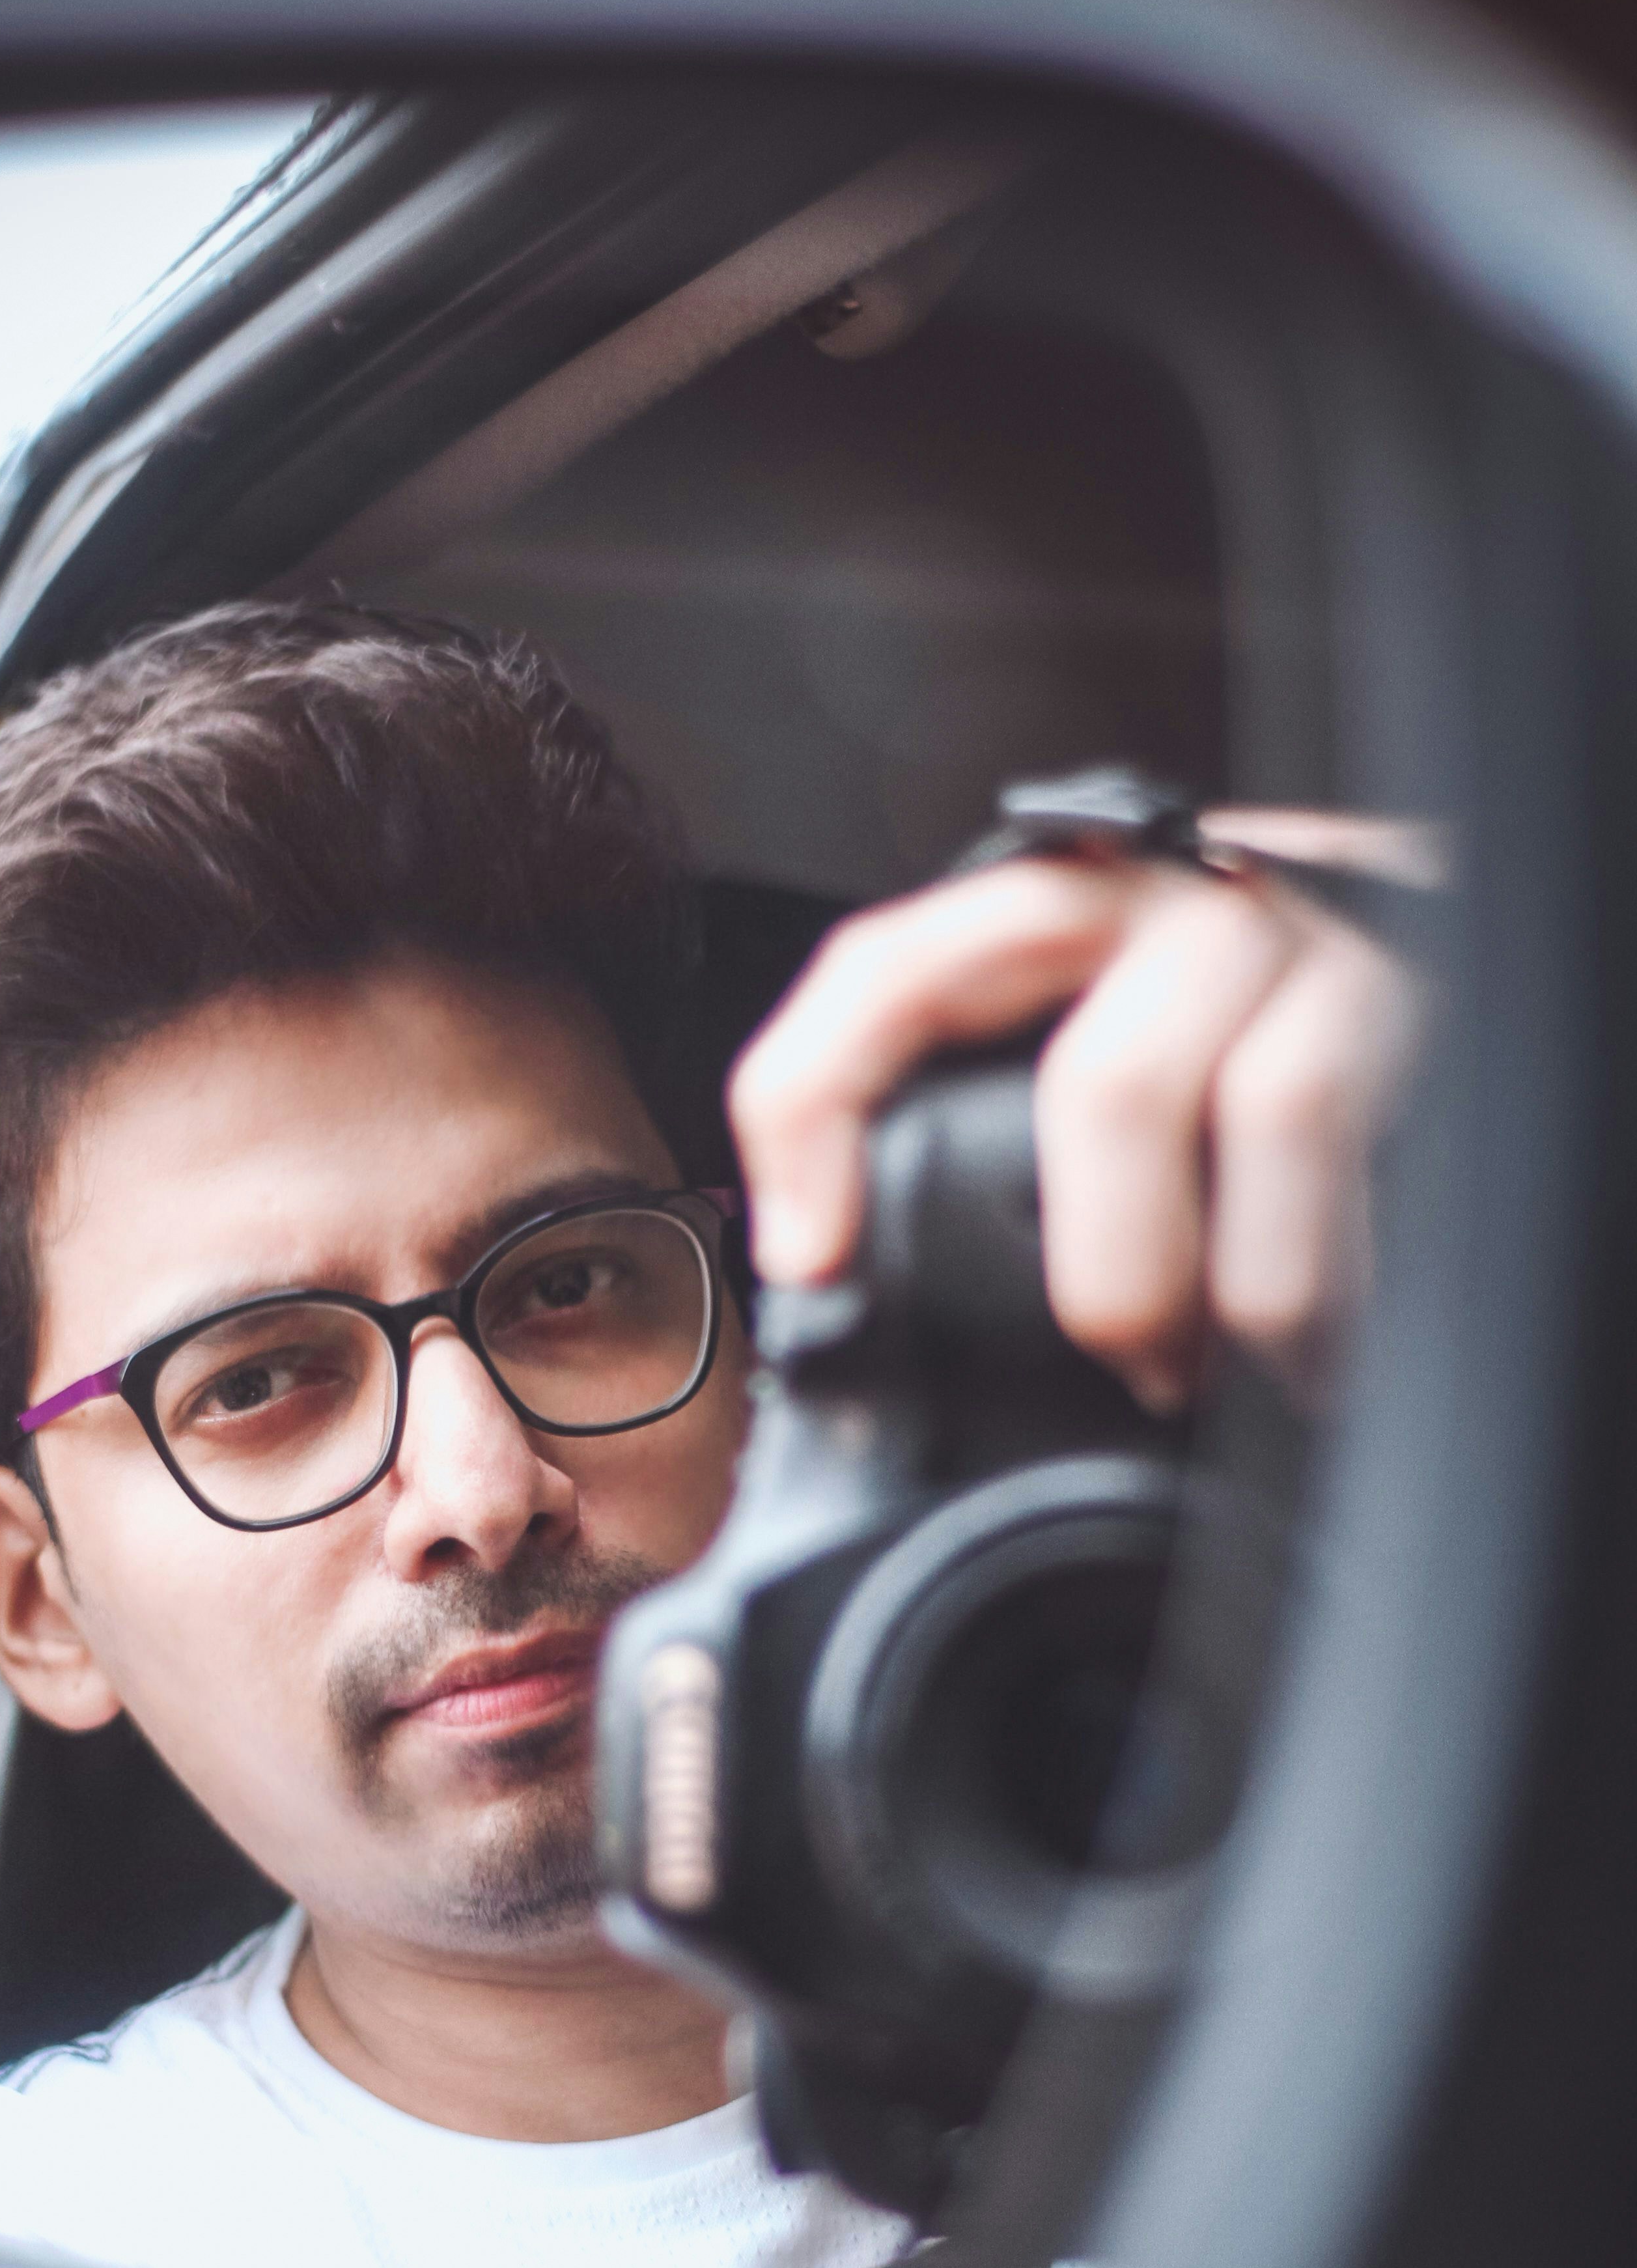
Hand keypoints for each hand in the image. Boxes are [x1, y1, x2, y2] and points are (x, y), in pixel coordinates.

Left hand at [726, 809, 1433, 1408]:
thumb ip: (988, 1142)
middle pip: (1105, 1078)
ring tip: (1220, 1369)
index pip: (890, 968)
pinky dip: (1327, 1274)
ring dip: (1239, 1284)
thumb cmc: (1233, 1043)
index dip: (822, 1106)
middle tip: (1119, 1356)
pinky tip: (1316, 1346)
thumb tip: (858, 1298)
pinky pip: (1366, 1137)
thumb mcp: (1088, 1054)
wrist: (1458, 949)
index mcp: (1056, 907)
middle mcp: (1175, 898)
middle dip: (1112, 1268)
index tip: (808, 1258)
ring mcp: (1307, 939)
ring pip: (1263, 1109)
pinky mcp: (1419, 986)